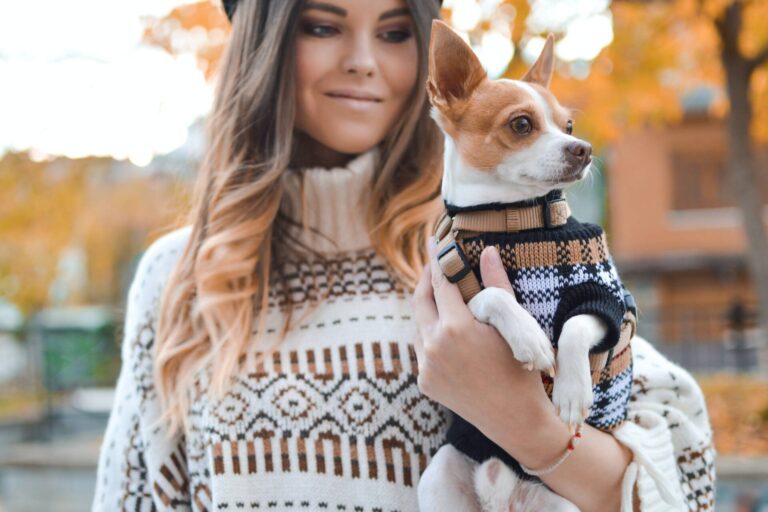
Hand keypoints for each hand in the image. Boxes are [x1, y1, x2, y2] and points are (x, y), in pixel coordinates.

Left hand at [411, 238, 554, 442]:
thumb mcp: (512, 324)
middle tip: (434, 264)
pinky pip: (422, 349)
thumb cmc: (520, 367)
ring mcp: (425, 366)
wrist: (515, 418)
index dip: (437, 259)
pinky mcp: (424, 382)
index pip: (440, 282)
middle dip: (426, 280)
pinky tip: (448, 333)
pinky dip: (432, 337)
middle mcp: (433, 345)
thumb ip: (496, 285)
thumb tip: (487, 250)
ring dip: (428, 310)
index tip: (433, 240)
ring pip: (419, 325)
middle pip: (419, 300)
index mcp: (456, 328)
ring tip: (443, 297)